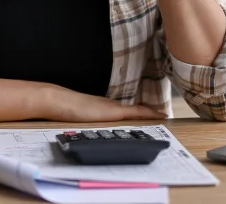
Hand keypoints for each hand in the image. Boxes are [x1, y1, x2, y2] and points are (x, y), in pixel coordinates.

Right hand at [43, 86, 165, 122]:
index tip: (153, 114)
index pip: (127, 111)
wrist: (59, 101)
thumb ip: (87, 119)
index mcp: (104, 108)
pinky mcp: (114, 111)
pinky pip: (137, 112)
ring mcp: (113, 107)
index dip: (141, 112)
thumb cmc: (65, 110)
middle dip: (150, 113)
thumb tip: (88, 123)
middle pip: (135, 111)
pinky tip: (161, 115)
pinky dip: (150, 113)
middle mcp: (112, 106)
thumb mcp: (79, 117)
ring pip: (139, 111)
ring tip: (166, 115)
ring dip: (151, 113)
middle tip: (165, 115)